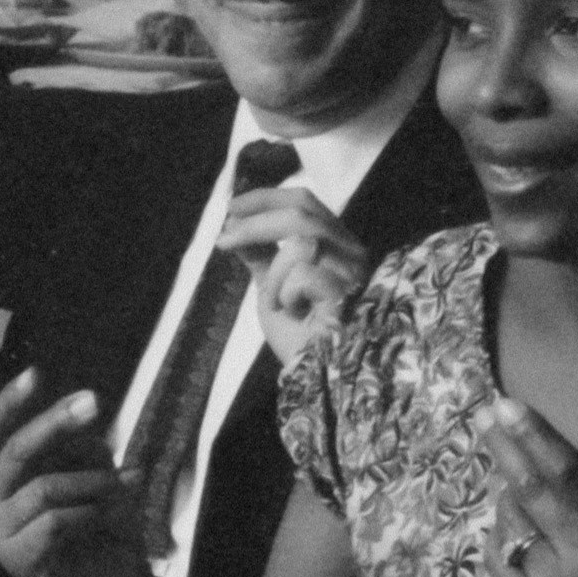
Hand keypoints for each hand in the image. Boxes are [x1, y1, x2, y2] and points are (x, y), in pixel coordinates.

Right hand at [0, 367, 144, 576]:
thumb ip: (73, 445)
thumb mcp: (83, 470)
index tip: (35, 372)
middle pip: (16, 451)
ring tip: (125, 483)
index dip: (11, 401)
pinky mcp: (17, 560)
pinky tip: (110, 516)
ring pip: (44, 488)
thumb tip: (83, 413)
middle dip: (57, 423)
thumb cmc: (94, 518)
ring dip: (93, 481)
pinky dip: (92, 513)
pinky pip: (58, 521)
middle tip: (95, 402)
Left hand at [222, 180, 368, 371]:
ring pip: (301, 243)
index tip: (232, 207)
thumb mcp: (271, 288)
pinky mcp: (349, 293)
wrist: (315, 378)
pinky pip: (302, 274)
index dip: (267, 197)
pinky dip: (285, 295)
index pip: (306, 201)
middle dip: (255, 223)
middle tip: (224, 239)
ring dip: (274, 275)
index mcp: (335, 245)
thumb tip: (235, 225)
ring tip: (276, 303)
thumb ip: (260, 255)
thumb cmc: (300, 338)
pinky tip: (295, 315)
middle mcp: (351, 253)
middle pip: (302, 212)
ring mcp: (353, 272)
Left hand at [479, 398, 577, 576]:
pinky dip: (507, 537)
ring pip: (509, 523)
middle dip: (503, 450)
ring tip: (536, 504)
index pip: (564, 476)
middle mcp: (573, 566)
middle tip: (484, 418)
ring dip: (513, 501)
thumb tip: (539, 449)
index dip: (533, 437)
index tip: (505, 406)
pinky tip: (528, 539)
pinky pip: (499, 555)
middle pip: (526, 494)